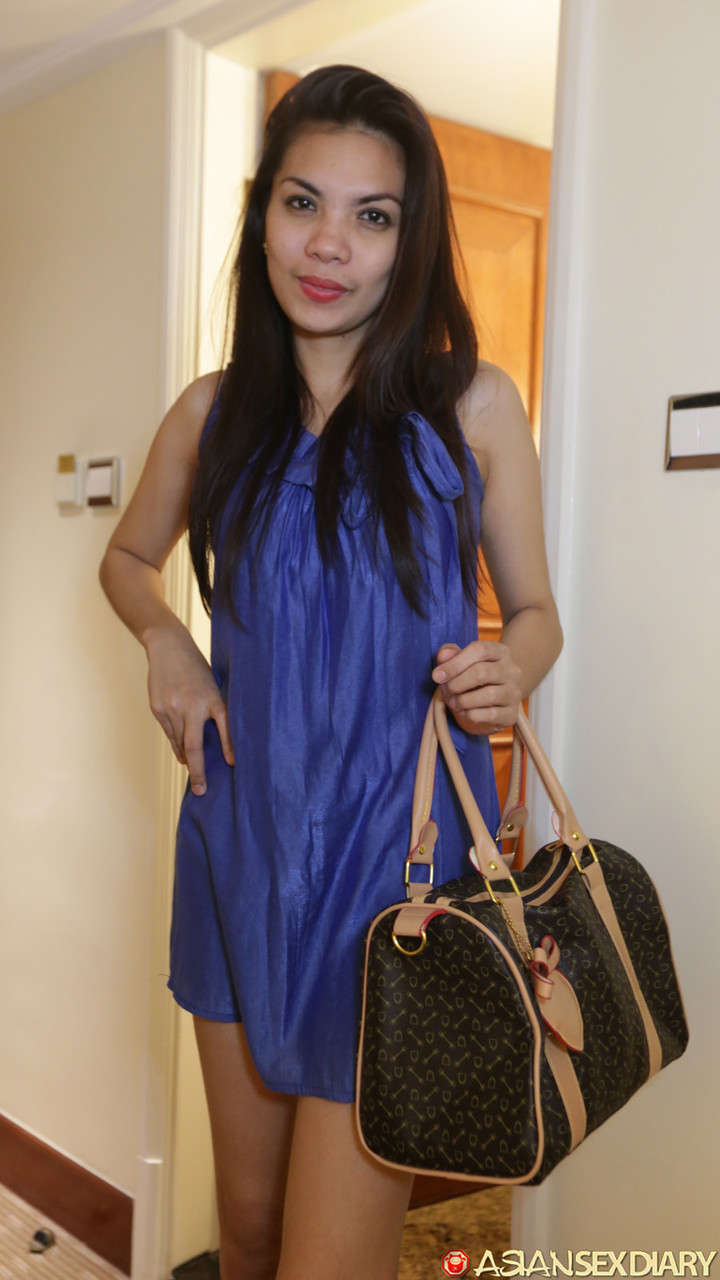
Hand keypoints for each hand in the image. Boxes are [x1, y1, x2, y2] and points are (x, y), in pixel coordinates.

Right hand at [145, 624, 233, 794]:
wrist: (168, 647)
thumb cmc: (197, 669)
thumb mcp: (213, 686)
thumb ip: (215, 711)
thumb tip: (218, 743)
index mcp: (212, 698)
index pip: (225, 726)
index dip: (229, 746)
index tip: (233, 764)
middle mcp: (191, 705)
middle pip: (194, 746)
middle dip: (198, 771)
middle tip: (201, 790)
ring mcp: (171, 707)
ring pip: (179, 742)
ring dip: (186, 758)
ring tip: (194, 770)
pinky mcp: (157, 708)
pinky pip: (169, 733)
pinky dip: (175, 745)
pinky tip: (181, 754)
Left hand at [432, 640, 521, 734]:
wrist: (490, 705)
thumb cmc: (470, 679)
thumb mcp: (459, 663)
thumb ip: (450, 655)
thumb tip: (443, 655)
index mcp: (500, 652)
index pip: (480, 650)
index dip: (455, 663)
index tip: (437, 676)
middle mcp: (511, 671)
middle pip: (482, 672)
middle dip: (456, 683)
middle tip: (445, 690)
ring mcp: (514, 693)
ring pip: (489, 695)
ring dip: (463, 700)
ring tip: (453, 702)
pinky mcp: (511, 714)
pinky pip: (491, 715)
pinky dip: (471, 715)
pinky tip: (464, 712)